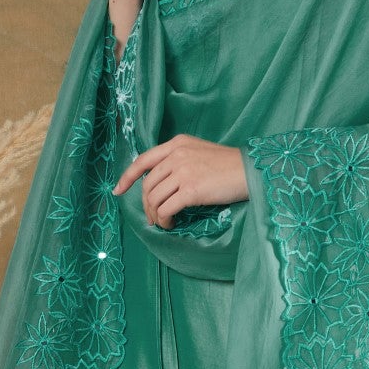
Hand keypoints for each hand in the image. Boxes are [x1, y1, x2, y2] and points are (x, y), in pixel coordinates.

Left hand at [113, 134, 247, 228]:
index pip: (143, 160)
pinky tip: (171, 224)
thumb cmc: (229, 165)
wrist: (250, 171)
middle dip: (146, 205)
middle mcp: (176, 154)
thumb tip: (160, 184)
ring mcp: (183, 171)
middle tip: (153, 218)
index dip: (127, 177)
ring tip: (164, 223)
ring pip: (154, 198)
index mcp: (177, 143)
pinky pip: (166, 209)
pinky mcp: (191, 189)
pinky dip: (165, 220)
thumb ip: (179, 160)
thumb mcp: (199, 152)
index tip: (118, 190)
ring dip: (155, 215)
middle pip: (147, 184)